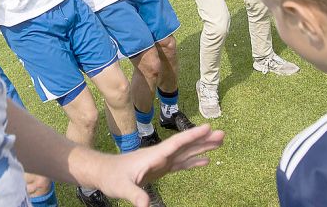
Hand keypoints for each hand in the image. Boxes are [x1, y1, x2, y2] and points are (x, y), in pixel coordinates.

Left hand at [92, 125, 224, 205]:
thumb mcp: (121, 187)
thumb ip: (134, 195)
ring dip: (202, 148)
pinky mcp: (160, 168)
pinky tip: (205, 161)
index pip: (176, 144)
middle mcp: (159, 155)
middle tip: (223, 134)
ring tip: (219, 142)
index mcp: (153, 155)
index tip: (208, 128)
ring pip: (185, 153)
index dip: (191, 136)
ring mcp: (161, 161)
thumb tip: (146, 206)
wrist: (103, 172)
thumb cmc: (110, 177)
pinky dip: (193, 161)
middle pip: (185, 146)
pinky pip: (180, 164)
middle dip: (203, 140)